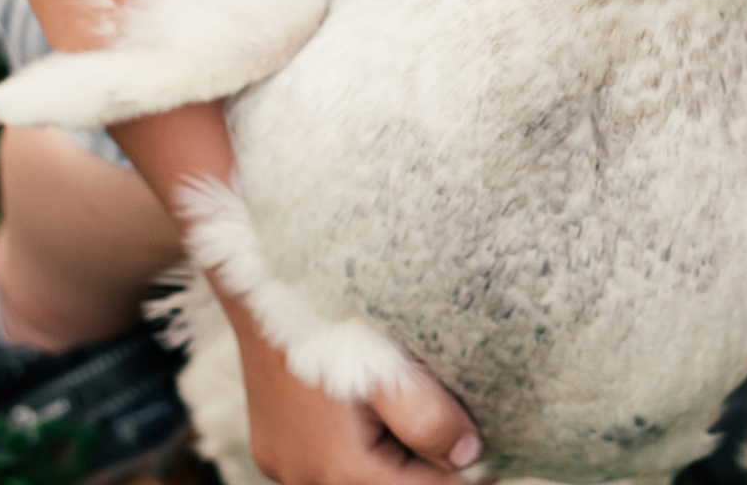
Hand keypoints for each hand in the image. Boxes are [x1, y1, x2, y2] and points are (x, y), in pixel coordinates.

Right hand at [226, 291, 481, 483]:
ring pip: (353, 478)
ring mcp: (283, 461)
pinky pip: (324, 462)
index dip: (461, 477)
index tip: (490, 458)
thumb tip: (466, 456)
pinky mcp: (273, 441)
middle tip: (464, 441)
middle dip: (425, 470)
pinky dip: (358, 449)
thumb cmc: (323, 317)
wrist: (256, 282)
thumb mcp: (386, 364)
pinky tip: (376, 413)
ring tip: (423, 422)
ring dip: (392, 462)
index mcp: (339, 469)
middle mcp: (303, 477)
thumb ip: (428, 418)